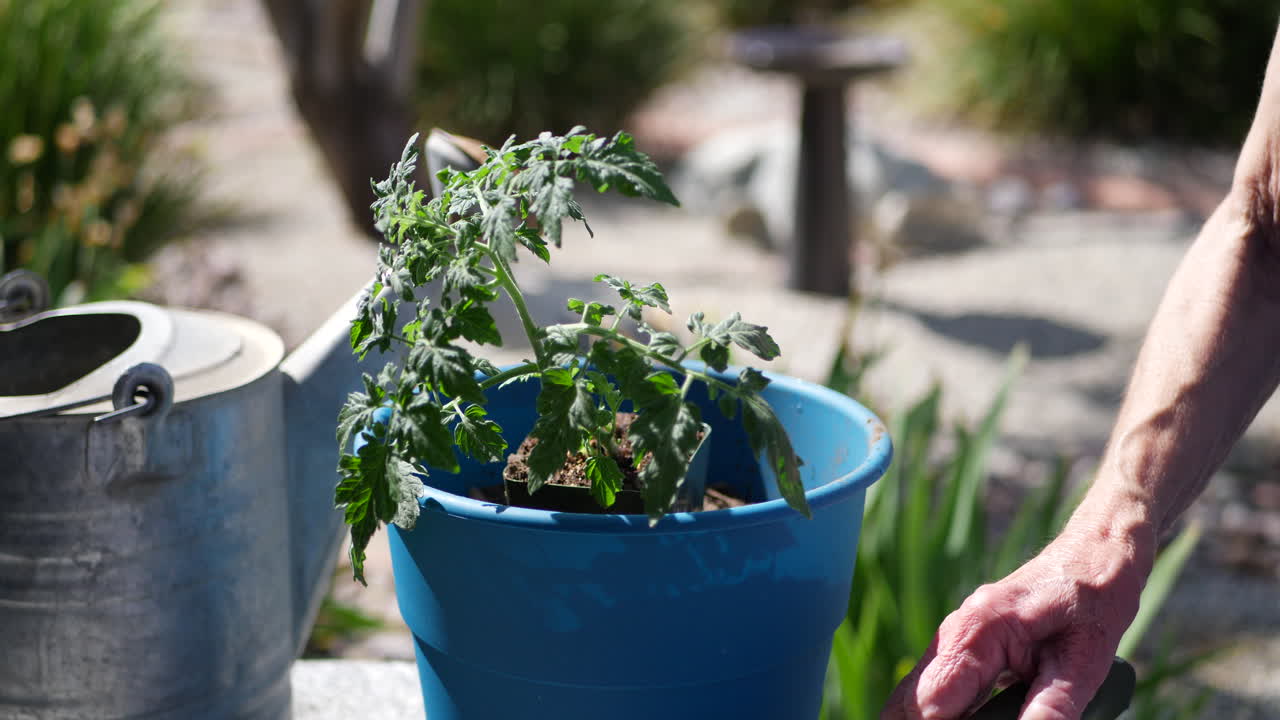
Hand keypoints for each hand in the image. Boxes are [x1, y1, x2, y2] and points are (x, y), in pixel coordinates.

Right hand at [880, 514, 1152, 719]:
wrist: (1092, 558)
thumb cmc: (1092, 603)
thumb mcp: (1084, 662)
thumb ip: (1052, 707)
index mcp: (976, 633)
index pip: (929, 704)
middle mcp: (952, 633)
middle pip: (909, 701)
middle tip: (990, 718)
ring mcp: (952, 638)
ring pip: (916, 696)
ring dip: (936, 717)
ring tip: (993, 714)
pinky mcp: (960, 647)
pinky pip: (936, 688)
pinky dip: (946, 711)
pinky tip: (976, 715)